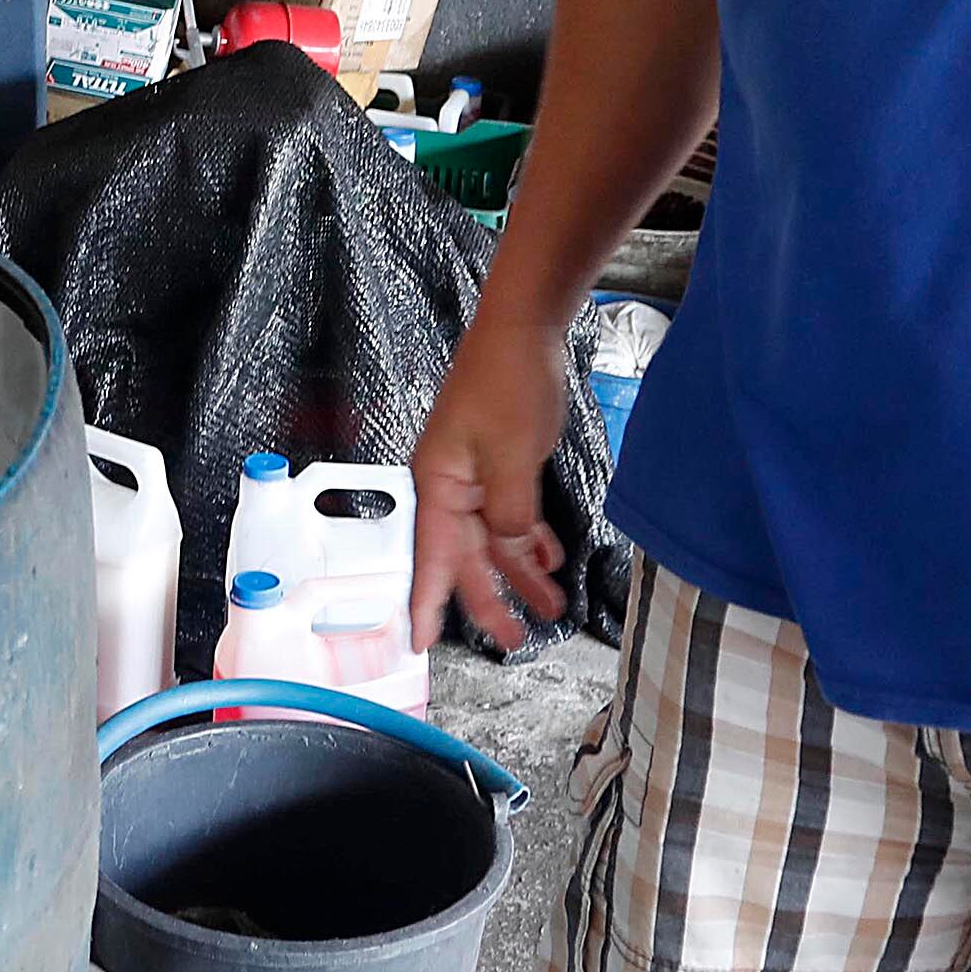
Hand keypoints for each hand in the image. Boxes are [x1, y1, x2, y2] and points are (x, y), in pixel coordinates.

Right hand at [407, 311, 572, 649]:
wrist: (525, 328)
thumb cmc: (508, 383)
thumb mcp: (511, 456)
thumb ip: (509, 513)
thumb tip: (511, 548)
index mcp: (439, 484)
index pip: (429, 556)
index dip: (426, 602)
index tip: (420, 643)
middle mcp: (451, 486)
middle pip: (465, 556)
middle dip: (490, 599)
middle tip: (515, 638)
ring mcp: (476, 475)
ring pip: (494, 540)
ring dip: (520, 573)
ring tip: (550, 608)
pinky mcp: (501, 464)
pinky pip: (511, 516)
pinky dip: (529, 540)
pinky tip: (550, 560)